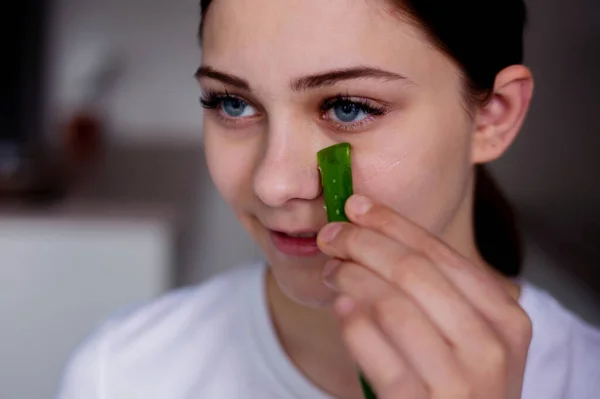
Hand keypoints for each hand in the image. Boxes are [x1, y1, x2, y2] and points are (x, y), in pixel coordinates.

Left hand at [317, 195, 531, 398]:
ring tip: (332, 271)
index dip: (391, 223)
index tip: (356, 206)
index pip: (440, 254)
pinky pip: (375, 349)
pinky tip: (340, 306)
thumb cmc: (457, 385)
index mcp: (505, 318)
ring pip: (391, 304)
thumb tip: (372, 231)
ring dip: (350, 276)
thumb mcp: (469, 337)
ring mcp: (459, 382)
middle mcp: (490, 347)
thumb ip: (435, 291)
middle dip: (362, 242)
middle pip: (412, 270)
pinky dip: (352, 321)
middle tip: (330, 234)